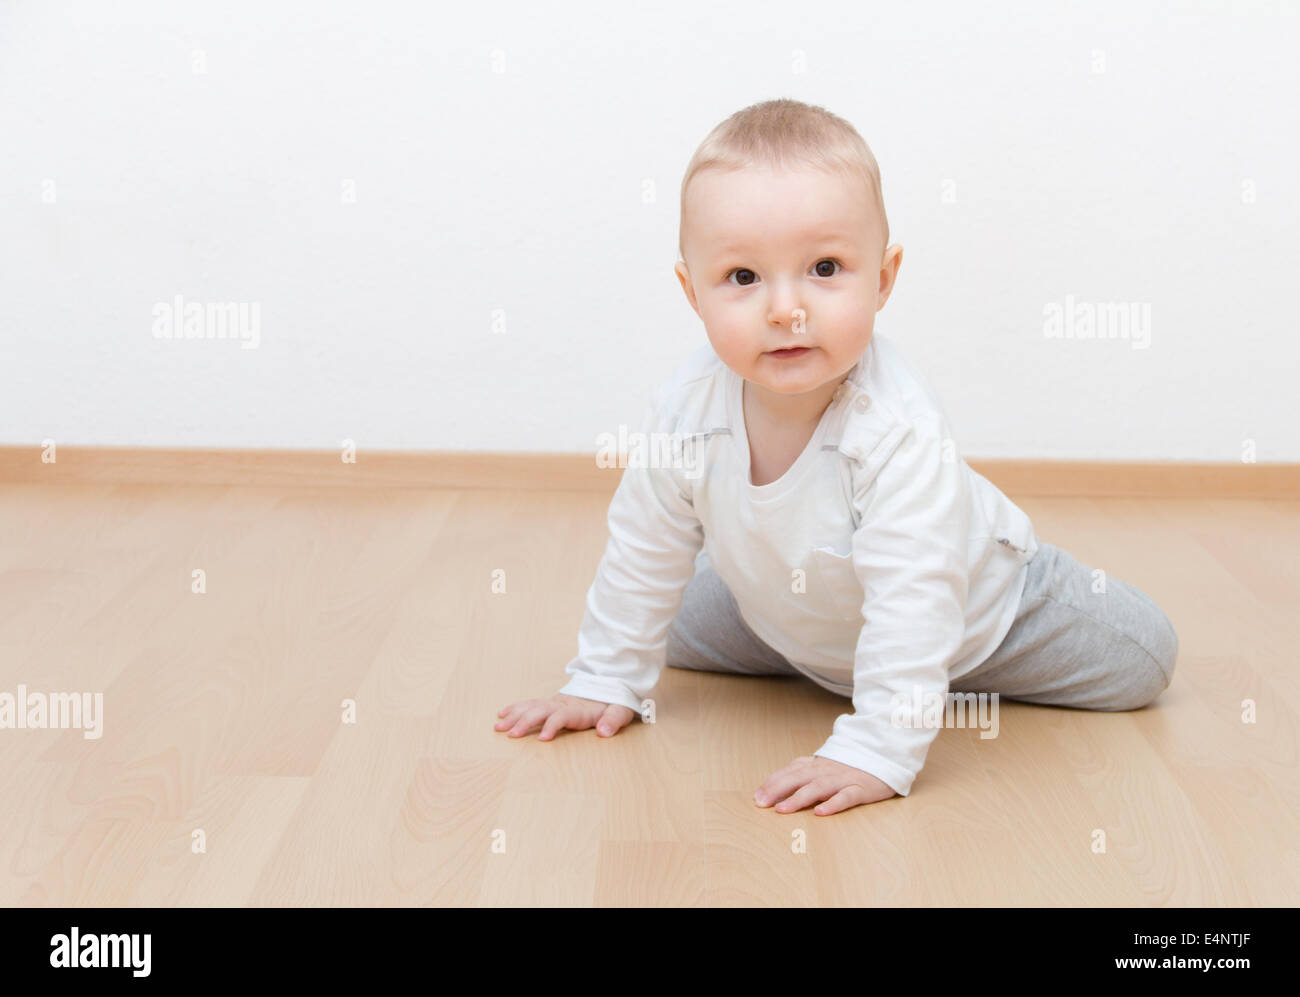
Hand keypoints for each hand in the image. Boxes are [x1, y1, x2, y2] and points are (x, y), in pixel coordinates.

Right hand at [494, 693, 635, 740]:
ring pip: (531, 707)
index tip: (542, 738)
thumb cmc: (614, 702)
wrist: (609, 684)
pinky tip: (502, 714)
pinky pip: (529, 704)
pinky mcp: (550, 703)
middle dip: (525, 722)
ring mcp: (555, 702)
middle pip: (541, 710)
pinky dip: (515, 708)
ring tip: (498, 727)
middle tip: (511, 735)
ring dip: (514, 716)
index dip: (552, 726)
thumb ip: (613, 720)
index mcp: (579, 709)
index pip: (562, 716)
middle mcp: (563, 704)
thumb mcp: (620, 710)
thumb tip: (604, 732)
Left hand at [754, 755, 896, 815]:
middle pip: (798, 777)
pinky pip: (846, 797)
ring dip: (798, 798)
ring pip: (818, 787)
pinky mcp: (861, 789)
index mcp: (816, 764)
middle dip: (777, 790)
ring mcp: (843, 779)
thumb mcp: (822, 764)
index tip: (756, 797)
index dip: (772, 783)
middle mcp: (826, 770)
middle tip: (761, 803)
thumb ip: (801, 771)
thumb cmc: (848, 765)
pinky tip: (820, 812)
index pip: (789, 771)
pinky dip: (833, 804)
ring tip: (782, 809)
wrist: (884, 754)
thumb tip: (773, 785)